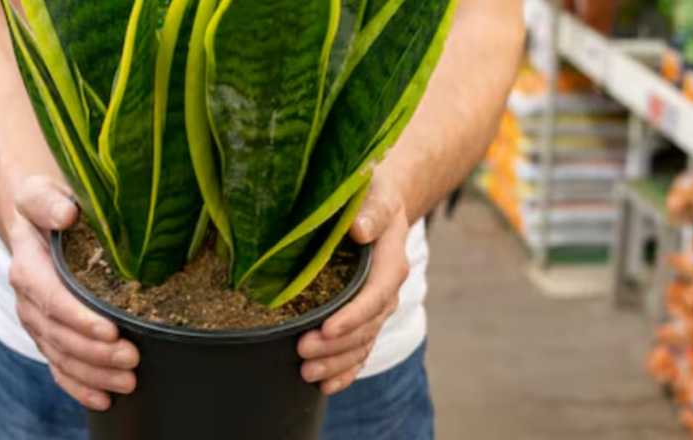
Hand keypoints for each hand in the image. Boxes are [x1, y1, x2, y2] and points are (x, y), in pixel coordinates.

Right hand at [8, 176, 139, 410]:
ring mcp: (38, 322)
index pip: (52, 298)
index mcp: (29, 267)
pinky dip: (79, 386)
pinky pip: (59, 366)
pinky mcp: (49, 334)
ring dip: (94, 373)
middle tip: (133, 359)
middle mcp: (29, 300)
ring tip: (129, 382)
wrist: (33, 218)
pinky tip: (103, 400)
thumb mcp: (40, 192)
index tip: (110, 329)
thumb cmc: (45, 204)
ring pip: (62, 356)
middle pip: (60, 335)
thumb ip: (48, 201)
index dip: (79, 318)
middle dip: (95, 352)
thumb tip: (67, 214)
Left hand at [298, 171, 409, 394]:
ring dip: (336, 362)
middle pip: (365, 327)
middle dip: (335, 344)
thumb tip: (359, 230)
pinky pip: (359, 349)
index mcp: (390, 263)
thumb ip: (371, 210)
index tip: (326, 328)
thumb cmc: (370, 192)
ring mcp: (375, 307)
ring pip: (361, 343)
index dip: (352, 315)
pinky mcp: (363, 316)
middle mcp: (386, 291)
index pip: (374, 295)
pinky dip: (345, 370)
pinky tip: (325, 386)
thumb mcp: (374, 192)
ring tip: (306, 373)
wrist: (376, 201)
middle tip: (302, 351)